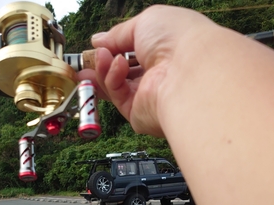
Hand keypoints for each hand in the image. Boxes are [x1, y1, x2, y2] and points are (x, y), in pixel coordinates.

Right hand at [78, 5, 214, 135]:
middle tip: (84, 60)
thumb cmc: (178, 40)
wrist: (189, 70)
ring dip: (104, 69)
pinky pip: (117, 96)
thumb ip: (118, 34)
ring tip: (100, 56)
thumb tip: (99, 40)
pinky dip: (113, 80)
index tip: (96, 47)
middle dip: (101, 65)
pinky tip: (116, 65)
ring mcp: (148, 96)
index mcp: (164, 51)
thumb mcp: (144, 22)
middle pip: (122, 73)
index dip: (113, 50)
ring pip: (115, 86)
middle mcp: (157, 75)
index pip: (133, 52)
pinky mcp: (139, 113)